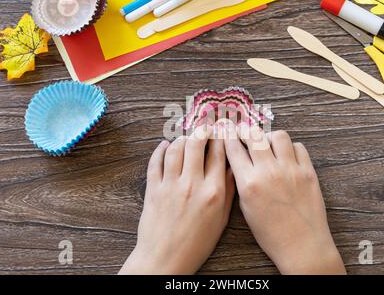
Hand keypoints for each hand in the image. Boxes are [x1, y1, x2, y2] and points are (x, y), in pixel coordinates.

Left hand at [119, 125, 234, 274]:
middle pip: (196, 144)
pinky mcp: (153, 189)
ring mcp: (170, 185)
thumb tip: (231, 167)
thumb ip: (227, 191)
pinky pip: (155, 162)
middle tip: (204, 125)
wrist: (166, 259)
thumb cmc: (197, 243)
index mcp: (213, 192)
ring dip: (181, 138)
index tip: (222, 128)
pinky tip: (165, 145)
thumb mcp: (221, 219)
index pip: (219, 154)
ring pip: (175, 148)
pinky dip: (160, 149)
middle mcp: (192, 184)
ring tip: (187, 136)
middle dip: (201, 130)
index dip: (221, 136)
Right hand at [223, 121, 345, 274]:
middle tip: (243, 132)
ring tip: (267, 144)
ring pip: (278, 136)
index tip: (226, 131)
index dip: (228, 136)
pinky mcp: (308, 172)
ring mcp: (291, 170)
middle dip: (245, 130)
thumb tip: (239, 162)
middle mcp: (269, 172)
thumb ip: (241, 183)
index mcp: (249, 184)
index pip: (234, 149)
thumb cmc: (271, 233)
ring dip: (269, 137)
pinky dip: (290, 148)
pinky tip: (285, 156)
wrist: (302, 245)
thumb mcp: (246, 209)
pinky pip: (298, 147)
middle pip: (254, 136)